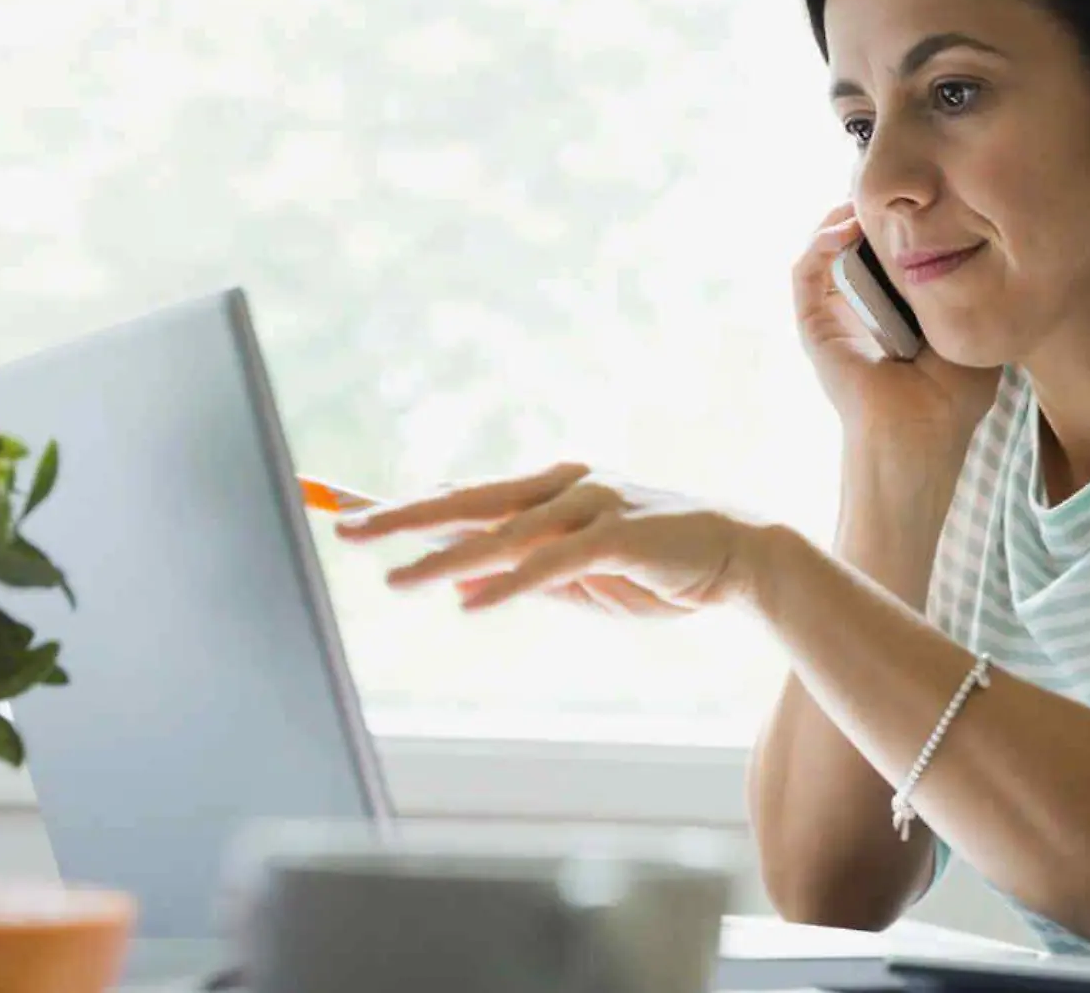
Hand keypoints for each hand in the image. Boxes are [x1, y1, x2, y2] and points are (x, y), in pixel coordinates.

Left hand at [334, 461, 762, 615]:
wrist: (743, 556)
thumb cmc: (660, 566)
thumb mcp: (580, 572)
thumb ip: (525, 569)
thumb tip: (463, 578)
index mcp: (552, 490)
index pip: (468, 497)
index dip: (409, 503)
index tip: (353, 507)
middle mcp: (566, 486)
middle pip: (470, 501)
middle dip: (404, 516)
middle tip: (346, 527)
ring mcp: (594, 505)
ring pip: (505, 532)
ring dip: (447, 559)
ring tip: (395, 581)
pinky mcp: (622, 535)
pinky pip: (555, 563)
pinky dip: (511, 582)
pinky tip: (469, 603)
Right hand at [793, 203, 999, 446]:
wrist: (919, 436)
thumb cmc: (952, 398)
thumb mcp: (972, 327)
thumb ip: (969, 290)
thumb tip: (980, 239)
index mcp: (897, 308)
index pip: (889, 249)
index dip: (899, 217)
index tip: (920, 187)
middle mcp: (861, 307)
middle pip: (854, 241)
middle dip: (869, 207)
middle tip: (891, 181)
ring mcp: (835, 315)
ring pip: (825, 248)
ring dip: (841, 216)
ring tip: (866, 197)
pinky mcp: (815, 325)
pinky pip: (806, 272)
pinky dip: (820, 243)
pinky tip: (846, 228)